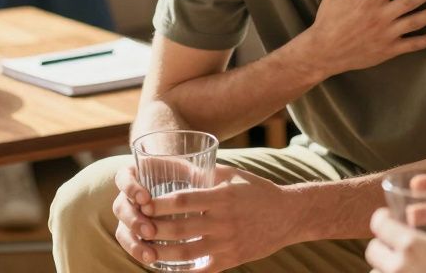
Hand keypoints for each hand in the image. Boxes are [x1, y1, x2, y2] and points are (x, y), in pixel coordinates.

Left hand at [111, 164, 299, 269]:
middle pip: (179, 228)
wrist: (288, 215)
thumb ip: (201, 172)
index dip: (159, 203)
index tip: (142, 203)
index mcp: (221, 197)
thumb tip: (169, 163)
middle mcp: (223, 221)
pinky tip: (167, 267)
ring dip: (161, 253)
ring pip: (186, 253)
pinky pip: (202, 270)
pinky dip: (183, 271)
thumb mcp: (230, 174)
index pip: (183, 200)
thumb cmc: (255, 190)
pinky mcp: (232, 259)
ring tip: (145, 249)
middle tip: (137, 227)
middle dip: (153, 229)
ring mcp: (228, 243)